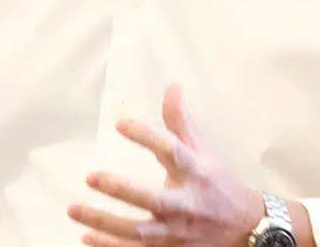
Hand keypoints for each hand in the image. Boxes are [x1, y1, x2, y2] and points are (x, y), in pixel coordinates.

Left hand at [68, 84, 264, 246]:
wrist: (245, 229)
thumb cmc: (218, 183)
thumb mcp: (204, 150)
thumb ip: (181, 122)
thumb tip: (171, 87)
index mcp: (196, 172)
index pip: (172, 151)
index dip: (147, 136)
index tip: (120, 123)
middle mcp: (187, 203)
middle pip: (153, 198)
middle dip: (121, 189)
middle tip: (91, 176)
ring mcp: (177, 231)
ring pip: (138, 231)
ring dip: (105, 222)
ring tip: (74, 209)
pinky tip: (85, 237)